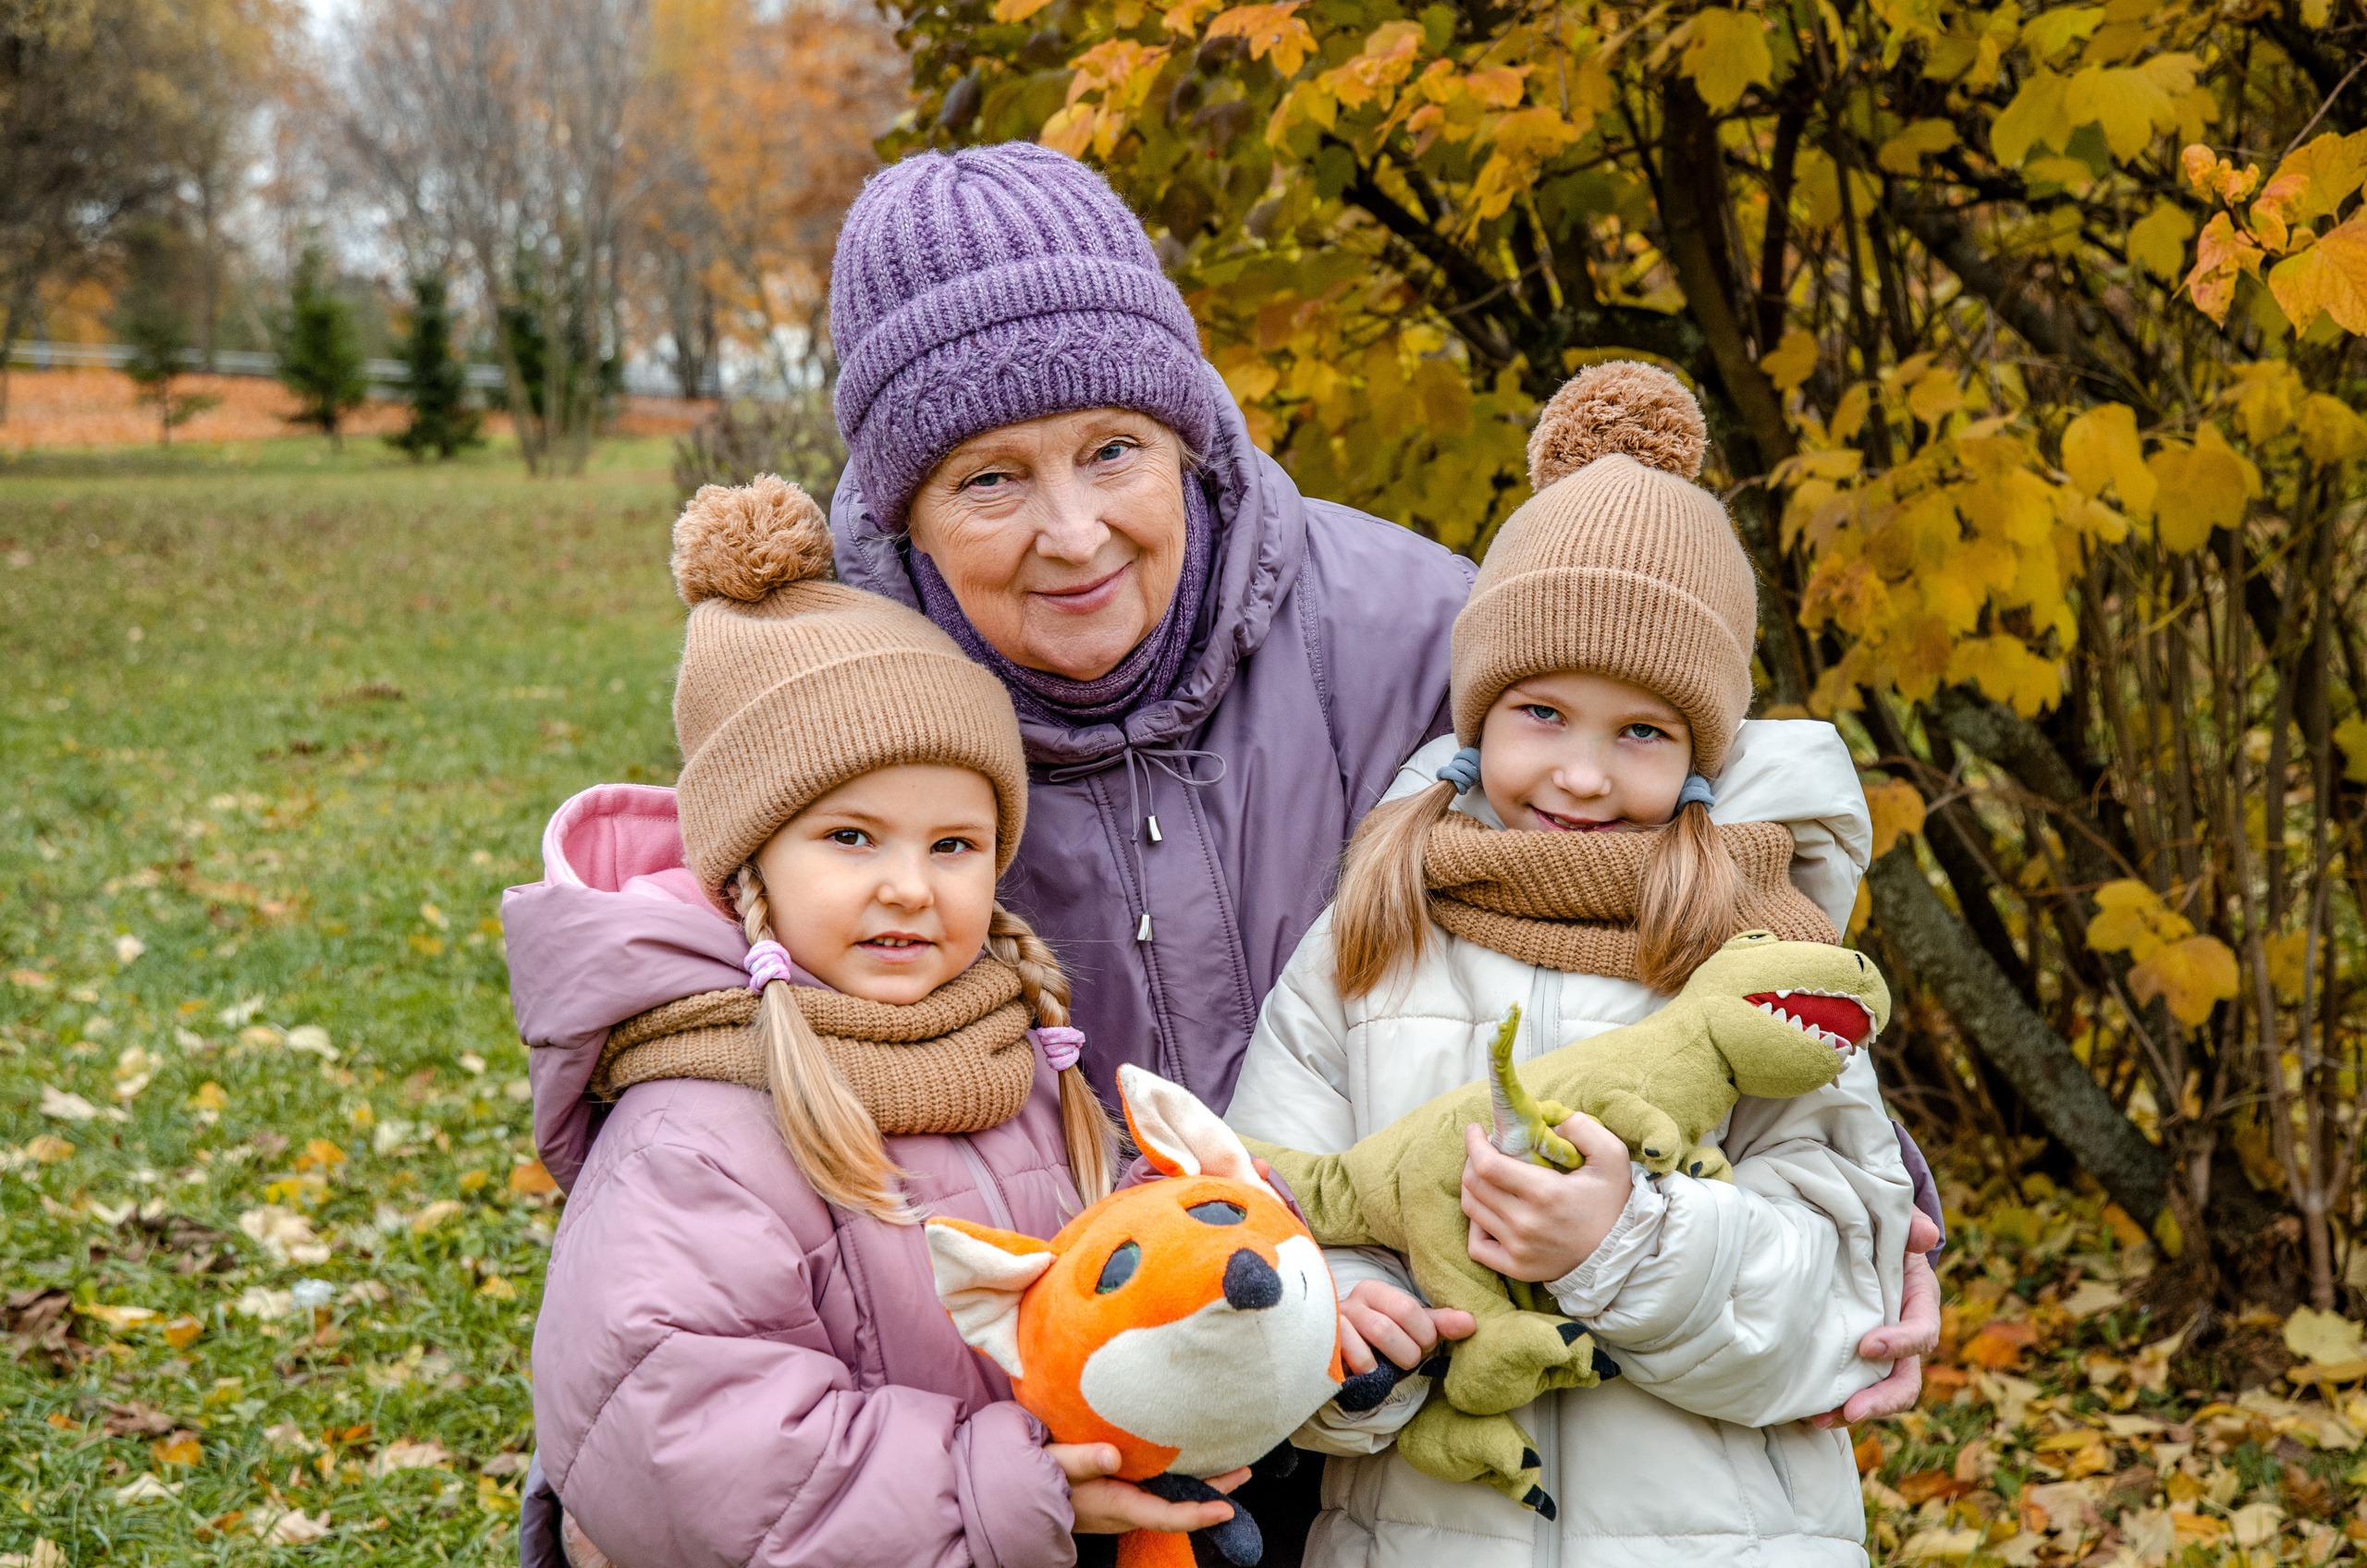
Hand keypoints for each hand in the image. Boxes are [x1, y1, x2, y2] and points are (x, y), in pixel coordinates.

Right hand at [1052, 1442, 1251, 1534]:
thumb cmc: (1038, 1475)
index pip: (1165, 1515)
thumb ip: (1083, 1458)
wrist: (1018, 1492)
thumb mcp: (1056, 1463)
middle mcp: (1126, 1509)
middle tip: (1245, 1469)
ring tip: (1231, 1463)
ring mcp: (1124, 1503)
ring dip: (1200, 1482)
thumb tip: (1114, 1454)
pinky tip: (1190, 1461)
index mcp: (1117, 1504)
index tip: (1228, 1508)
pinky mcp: (1119, 1494)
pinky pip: (1158, 1490)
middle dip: (1214, 1492)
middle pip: (1178, 1506)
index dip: (1198, 1513)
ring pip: (1170, 1497)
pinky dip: (1179, 1477)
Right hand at [1335, 1279, 1475, 1374]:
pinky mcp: (1326, 1342)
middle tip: (1408, 1359)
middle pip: (1396, 1320)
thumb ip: (1438, 1325)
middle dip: (1410, 1350)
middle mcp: (1353, 1300)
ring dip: (1393, 1360)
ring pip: (1379, 1331)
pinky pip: (1356, 1354)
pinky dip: (1370, 1370)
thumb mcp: (1410, 1331)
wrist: (1339, 1363)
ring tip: (1390, 1368)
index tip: (1422, 1345)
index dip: (1425, 1335)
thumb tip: (1472, 1323)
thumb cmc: (1379, 1345)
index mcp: (1375, 1292)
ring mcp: (1336, 1320)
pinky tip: (1369, 1373)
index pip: (1410, 1308)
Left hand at [1460, 1117, 1633, 1283]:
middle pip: (1474, 1185)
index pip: (1487, 1165)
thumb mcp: (1611, 1155)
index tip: (1476, 1130)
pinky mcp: (1517, 1268)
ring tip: (1488, 1176)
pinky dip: (1475, 1226)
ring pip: (1472, 1210)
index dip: (1474, 1143)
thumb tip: (1549, 1122)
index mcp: (1545, 1193)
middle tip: (1487, 1150)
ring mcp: (1519, 1249)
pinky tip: (1490, 1212)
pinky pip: (1477, 1246)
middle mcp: (1526, 1223)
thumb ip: (1582, 1128)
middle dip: (1473, 1160)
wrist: (1623, 1252)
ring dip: (1473, 1187)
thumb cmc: (1614, 1200)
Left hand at [1809, 1210, 1943, 1428]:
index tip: (1867, 1346)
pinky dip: (1827, 1401)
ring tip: (1816, 1418)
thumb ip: (1906, 1222)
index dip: (1901, 1344)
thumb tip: (1925, 1233)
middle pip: (1905, 1381)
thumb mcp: (1890, 1219)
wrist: (1852, 1236)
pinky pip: (1845, 1386)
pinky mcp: (1848, 1357)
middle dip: (1881, 1400)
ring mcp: (1877, 1353)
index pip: (1922, 1333)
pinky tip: (1800, 1409)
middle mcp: (1903, 1335)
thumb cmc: (1875, 1228)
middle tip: (1850, 1410)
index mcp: (1918, 1303)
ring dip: (1850, 1411)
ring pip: (1874, 1393)